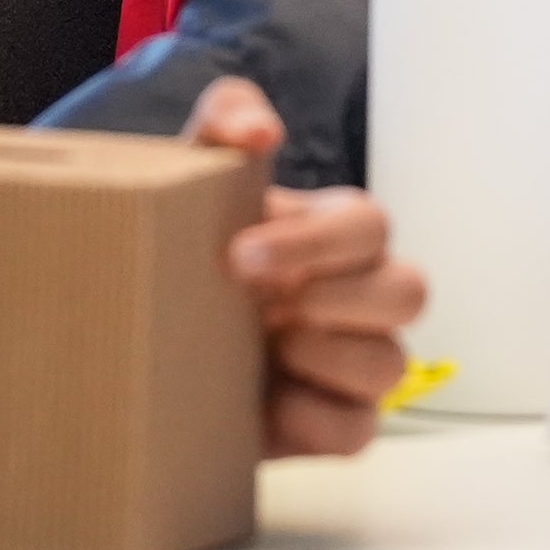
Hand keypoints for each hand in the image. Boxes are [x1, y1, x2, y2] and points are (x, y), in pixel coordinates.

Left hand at [185, 78, 427, 458]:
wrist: (138, 332)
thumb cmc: (184, 244)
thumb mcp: (191, 170)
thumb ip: (226, 118)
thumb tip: (260, 133)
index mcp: (337, 236)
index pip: (369, 226)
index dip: (316, 241)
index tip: (239, 254)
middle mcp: (359, 297)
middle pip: (411, 291)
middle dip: (339, 298)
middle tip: (264, 304)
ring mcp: (351, 364)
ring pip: (393, 366)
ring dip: (330, 357)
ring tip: (267, 351)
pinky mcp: (328, 424)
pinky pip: (358, 431)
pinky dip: (318, 420)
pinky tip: (267, 402)